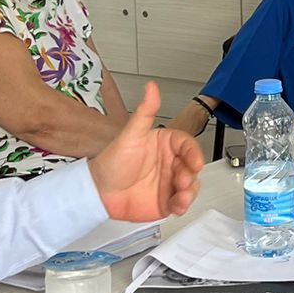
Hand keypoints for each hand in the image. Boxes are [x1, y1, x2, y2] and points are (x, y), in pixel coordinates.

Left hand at [88, 82, 204, 223]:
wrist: (98, 193)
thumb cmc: (112, 162)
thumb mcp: (130, 135)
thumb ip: (145, 112)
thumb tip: (151, 87)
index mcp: (165, 145)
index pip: (187, 145)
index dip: (194, 153)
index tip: (194, 161)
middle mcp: (170, 163)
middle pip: (193, 166)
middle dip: (191, 174)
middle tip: (182, 180)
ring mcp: (170, 182)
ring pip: (191, 185)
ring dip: (190, 191)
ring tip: (181, 195)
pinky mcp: (168, 201)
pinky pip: (183, 202)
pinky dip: (184, 204)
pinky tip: (177, 204)